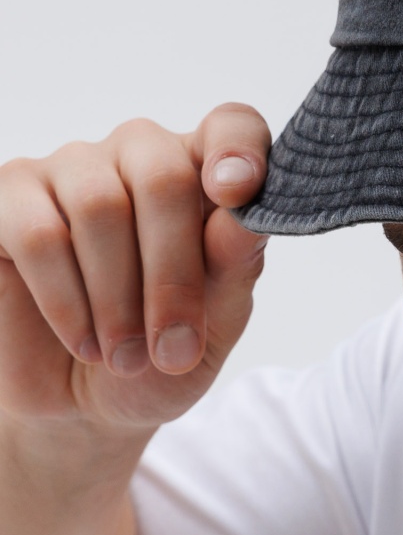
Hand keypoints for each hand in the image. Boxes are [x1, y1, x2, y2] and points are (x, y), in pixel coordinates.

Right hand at [0, 104, 271, 431]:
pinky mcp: (7, 199)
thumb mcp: (213, 329)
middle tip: (174, 349)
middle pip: (162, 175)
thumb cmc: (157, 358)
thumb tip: (245, 219)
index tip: (235, 193)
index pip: (230, 127)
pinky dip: (65, 300)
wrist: (81, 408)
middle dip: (173, 273)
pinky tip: (84, 341)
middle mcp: (136, 158)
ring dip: (117, 298)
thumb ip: (234, 268)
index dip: (238, 149)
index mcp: (202, 178)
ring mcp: (69, 171)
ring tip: (126, 357)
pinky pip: (37, 233)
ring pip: (99, 206)